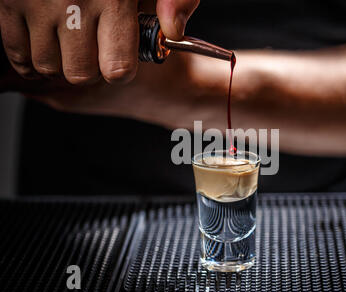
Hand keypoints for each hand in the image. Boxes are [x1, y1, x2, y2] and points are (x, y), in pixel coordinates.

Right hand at [0, 0, 198, 84]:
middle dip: (91, 69)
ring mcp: (37, 1)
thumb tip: (173, 31)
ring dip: (60, 63)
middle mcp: (73, 1)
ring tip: (70, 44)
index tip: (120, 58)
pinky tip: (44, 46)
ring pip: (47, 66)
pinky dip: (28, 58)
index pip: (117, 69)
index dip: (121, 69)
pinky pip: (14, 51)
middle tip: (94, 50)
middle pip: (80, 73)